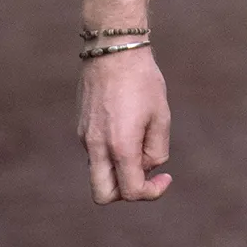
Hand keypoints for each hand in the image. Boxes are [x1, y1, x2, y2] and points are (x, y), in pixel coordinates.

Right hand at [78, 47, 173, 202]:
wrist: (113, 51)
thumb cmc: (142, 80)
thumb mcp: (161, 115)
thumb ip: (156, 149)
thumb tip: (147, 167)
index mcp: (120, 146)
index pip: (130, 191)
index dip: (152, 192)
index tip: (166, 177)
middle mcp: (96, 147)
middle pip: (103, 195)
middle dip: (126, 192)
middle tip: (146, 172)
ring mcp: (84, 139)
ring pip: (98, 174)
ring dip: (119, 171)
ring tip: (140, 139)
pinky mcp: (81, 129)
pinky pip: (95, 154)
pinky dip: (111, 154)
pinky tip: (128, 126)